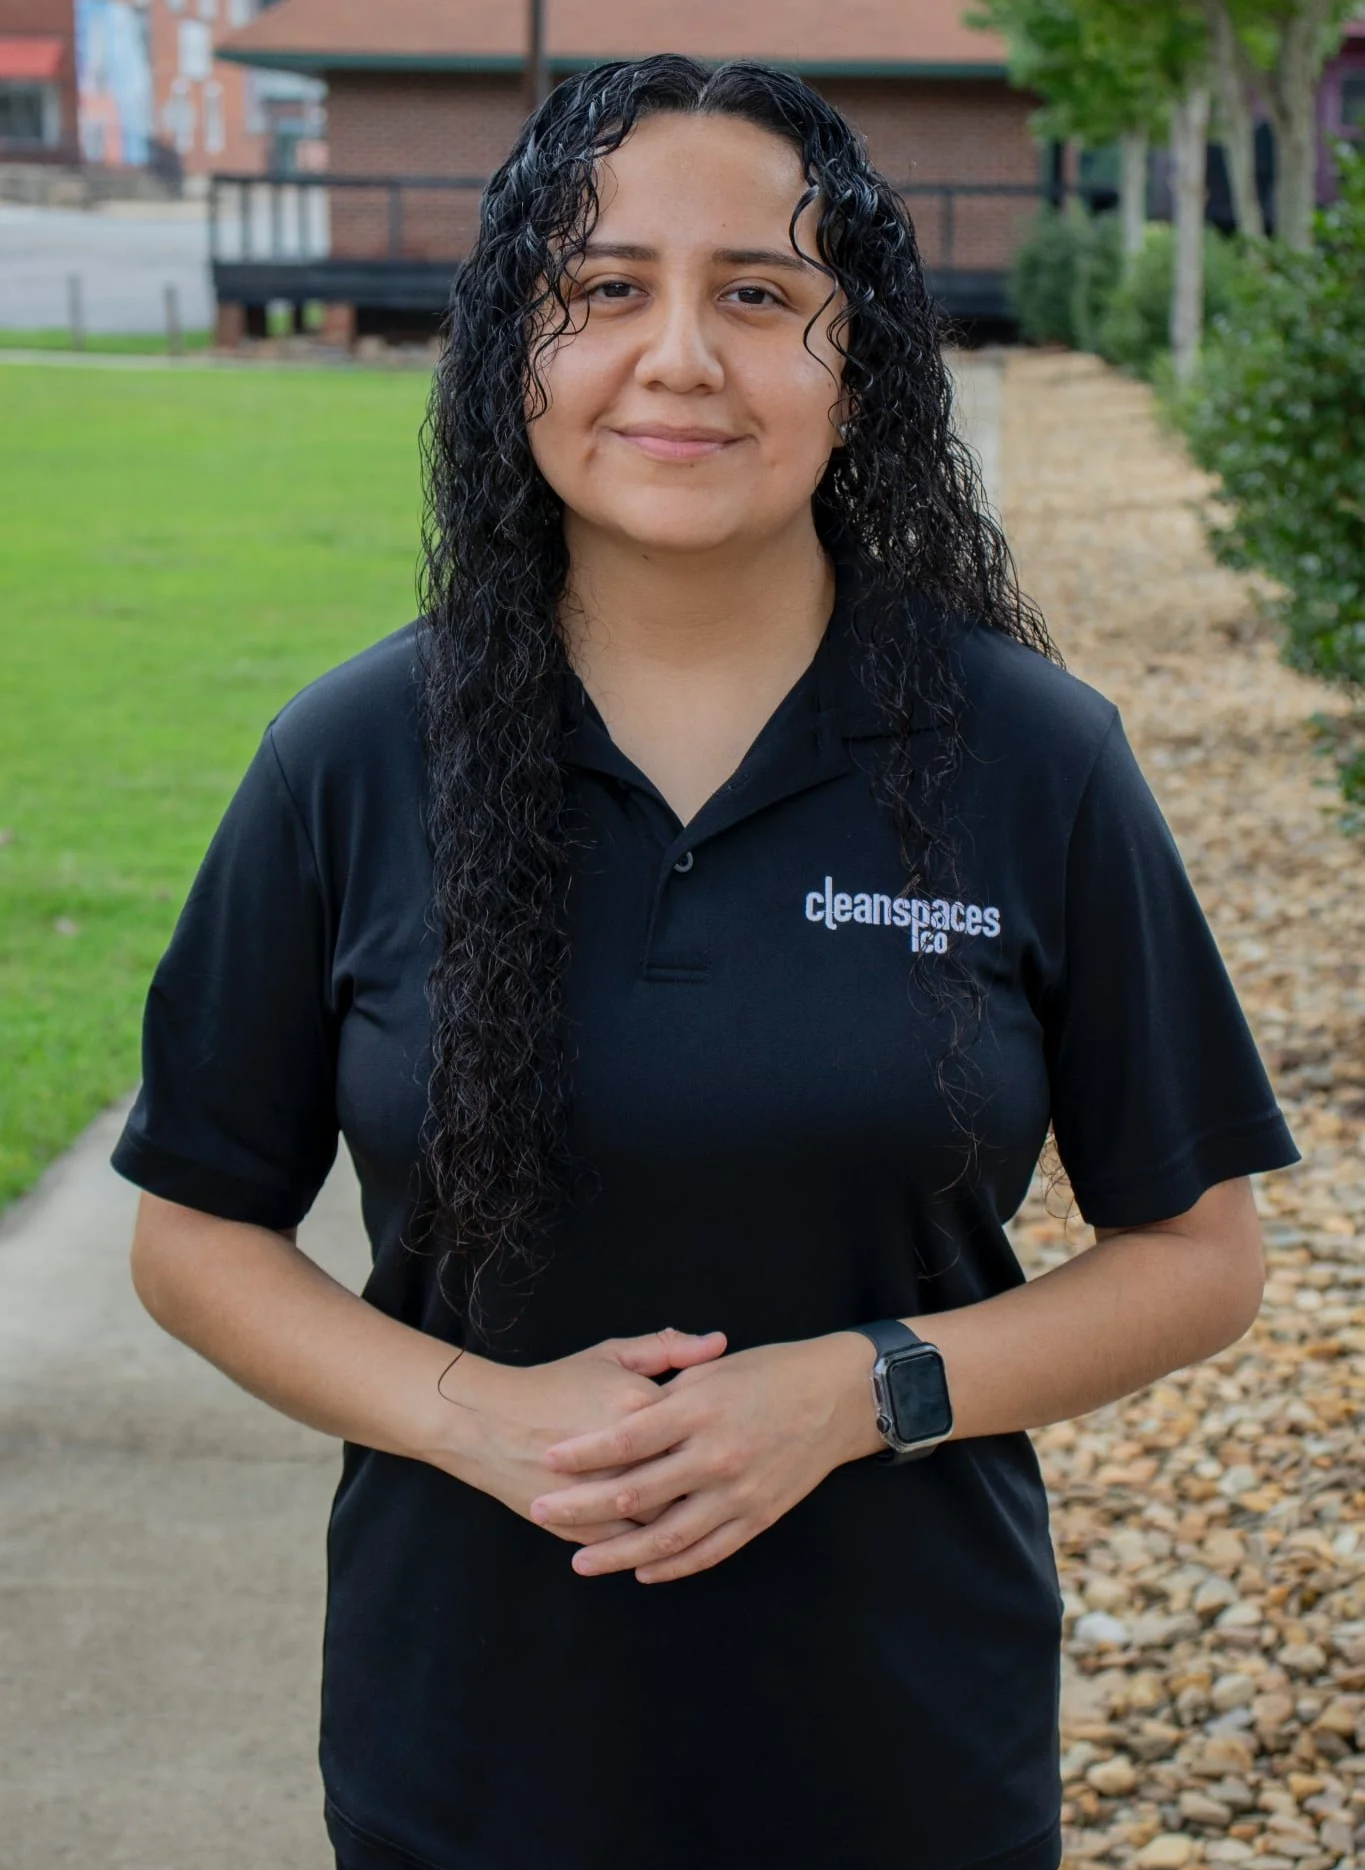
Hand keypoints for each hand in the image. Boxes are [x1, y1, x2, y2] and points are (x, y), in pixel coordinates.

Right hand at [434, 1328, 727, 1545]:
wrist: (489, 1424)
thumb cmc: (556, 1385)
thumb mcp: (611, 1355)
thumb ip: (668, 1349)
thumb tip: (720, 1342)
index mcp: (641, 1406)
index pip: (705, 1425)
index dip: (721, 1430)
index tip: (730, 1429)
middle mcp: (630, 1455)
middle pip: (695, 1476)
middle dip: (711, 1477)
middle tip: (726, 1470)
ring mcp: (609, 1497)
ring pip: (673, 1517)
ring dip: (690, 1513)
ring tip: (702, 1502)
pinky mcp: (590, 1529)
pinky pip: (639, 1544)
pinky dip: (657, 1541)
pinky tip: (670, 1530)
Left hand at [528, 1332, 874, 1583]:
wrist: (837, 1398)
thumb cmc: (770, 1373)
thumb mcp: (713, 1369)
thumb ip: (665, 1391)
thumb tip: (620, 1412)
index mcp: (699, 1410)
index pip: (628, 1437)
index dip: (585, 1452)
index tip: (548, 1460)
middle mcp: (715, 1454)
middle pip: (636, 1491)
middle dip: (583, 1506)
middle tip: (542, 1512)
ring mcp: (738, 1492)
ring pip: (667, 1535)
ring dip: (619, 1552)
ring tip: (581, 1562)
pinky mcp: (758, 1517)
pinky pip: (708, 1551)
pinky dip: (672, 1565)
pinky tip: (642, 1569)